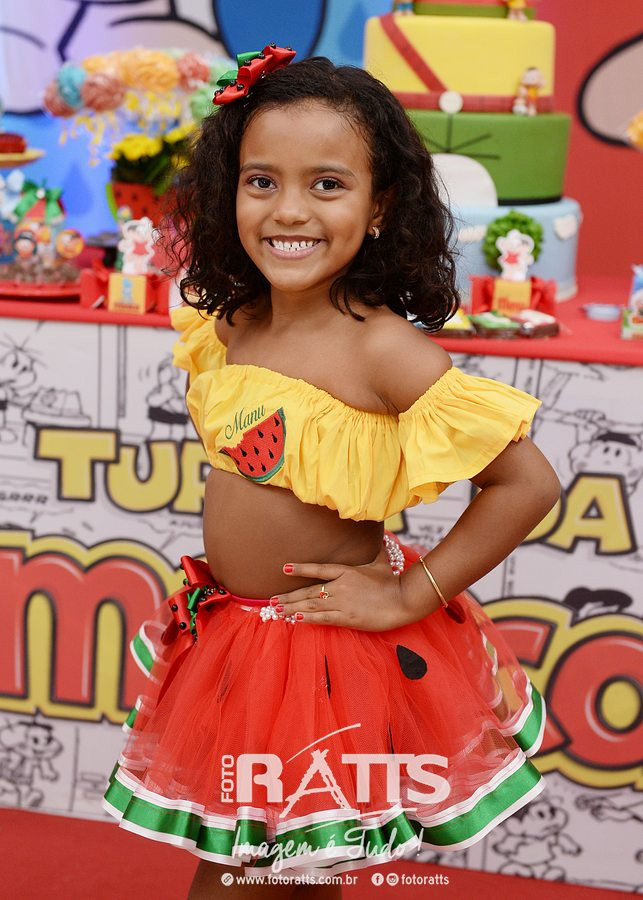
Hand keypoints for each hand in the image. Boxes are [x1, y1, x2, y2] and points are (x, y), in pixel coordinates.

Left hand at [272, 545, 412, 631]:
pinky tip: (295, 619)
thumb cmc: (393, 582)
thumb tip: (379, 537)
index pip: (318, 569)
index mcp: (346, 571)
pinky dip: (307, 619)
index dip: (300, 569)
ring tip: (277, 610)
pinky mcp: (347, 617)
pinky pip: (322, 618)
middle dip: (289, 596)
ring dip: (292, 608)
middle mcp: (340, 586)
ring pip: (311, 605)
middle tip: (272, 600)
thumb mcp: (381, 562)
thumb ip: (375, 550)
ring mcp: (342, 602)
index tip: (284, 569)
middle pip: (309, 591)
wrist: (402, 600)